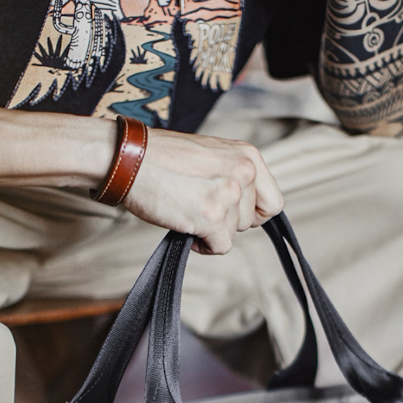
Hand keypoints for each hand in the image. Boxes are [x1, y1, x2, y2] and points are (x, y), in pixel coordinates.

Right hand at [123, 128, 284, 253]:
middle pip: (250, 222)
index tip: (233, 214)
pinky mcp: (212, 216)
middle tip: (200, 206)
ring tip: (189, 210)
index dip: (253, 215)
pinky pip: (221, 247)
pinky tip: (187, 228)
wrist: (130, 159)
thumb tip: (247, 207)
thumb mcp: (214, 155)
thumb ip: (236, 175)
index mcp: (248, 155)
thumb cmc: (163, 158)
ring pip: (234, 234)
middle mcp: (243, 172)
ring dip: (212, 230)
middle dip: (227, 221)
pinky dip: (203, 245)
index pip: (273, 203)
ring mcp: (229, 194)